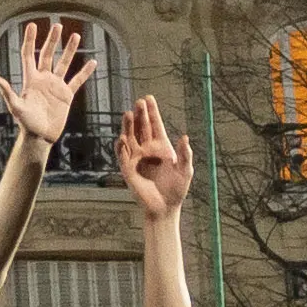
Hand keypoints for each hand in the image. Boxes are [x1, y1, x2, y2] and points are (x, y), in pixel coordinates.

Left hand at [0, 15, 94, 150]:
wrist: (40, 137)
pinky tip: (92, 62)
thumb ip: (8, 93)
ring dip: (69, 50)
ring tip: (76, 36)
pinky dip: (85, 72)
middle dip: (52, 40)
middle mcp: (43, 79)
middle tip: (57, 25)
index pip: (29, 54)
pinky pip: (77, 80)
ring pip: (64, 63)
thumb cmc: (26, 123)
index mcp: (31, 79)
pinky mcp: (66, 95)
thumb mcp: (16, 107)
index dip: (30, 40)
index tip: (32, 25)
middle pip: (48, 54)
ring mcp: (56, 86)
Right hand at [116, 96, 194, 222]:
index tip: (148, 98)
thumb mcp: (185, 171)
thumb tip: (185, 137)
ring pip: (130, 137)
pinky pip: (123, 155)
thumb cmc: (176, 189)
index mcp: (162, 147)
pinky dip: (121, 147)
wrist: (165, 208)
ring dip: (128, 126)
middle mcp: (147, 150)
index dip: (152, 112)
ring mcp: (136, 158)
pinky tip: (122, 138)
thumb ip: (185, 154)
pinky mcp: (128, 169)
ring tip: (128, 114)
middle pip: (141, 128)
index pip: (155, 125)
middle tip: (139, 102)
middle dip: (140, 115)